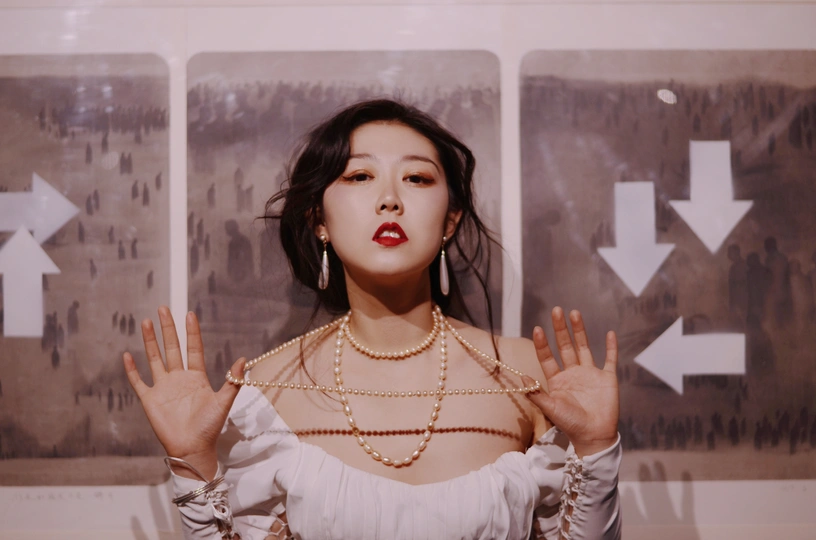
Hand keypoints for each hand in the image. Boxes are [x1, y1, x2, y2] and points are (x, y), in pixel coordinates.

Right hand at [123, 306, 244, 478]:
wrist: (193, 448)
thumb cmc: (210, 427)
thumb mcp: (223, 402)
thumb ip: (232, 381)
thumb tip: (243, 360)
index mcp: (197, 377)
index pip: (193, 348)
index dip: (191, 332)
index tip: (189, 314)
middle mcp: (179, 379)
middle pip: (172, 348)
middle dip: (168, 329)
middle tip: (164, 308)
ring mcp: (164, 387)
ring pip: (155, 359)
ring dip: (151, 341)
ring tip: (147, 322)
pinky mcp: (150, 399)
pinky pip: (139, 381)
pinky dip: (132, 369)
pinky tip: (127, 354)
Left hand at [523, 307, 618, 457]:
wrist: (594, 436)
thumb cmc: (570, 424)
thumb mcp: (550, 408)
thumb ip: (536, 393)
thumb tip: (522, 377)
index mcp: (558, 380)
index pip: (548, 357)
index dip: (542, 344)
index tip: (538, 329)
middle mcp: (573, 373)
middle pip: (565, 346)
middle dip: (560, 329)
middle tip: (556, 310)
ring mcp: (590, 374)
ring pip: (584, 347)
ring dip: (580, 331)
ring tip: (574, 313)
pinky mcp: (607, 378)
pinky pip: (610, 359)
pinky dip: (610, 347)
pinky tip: (609, 333)